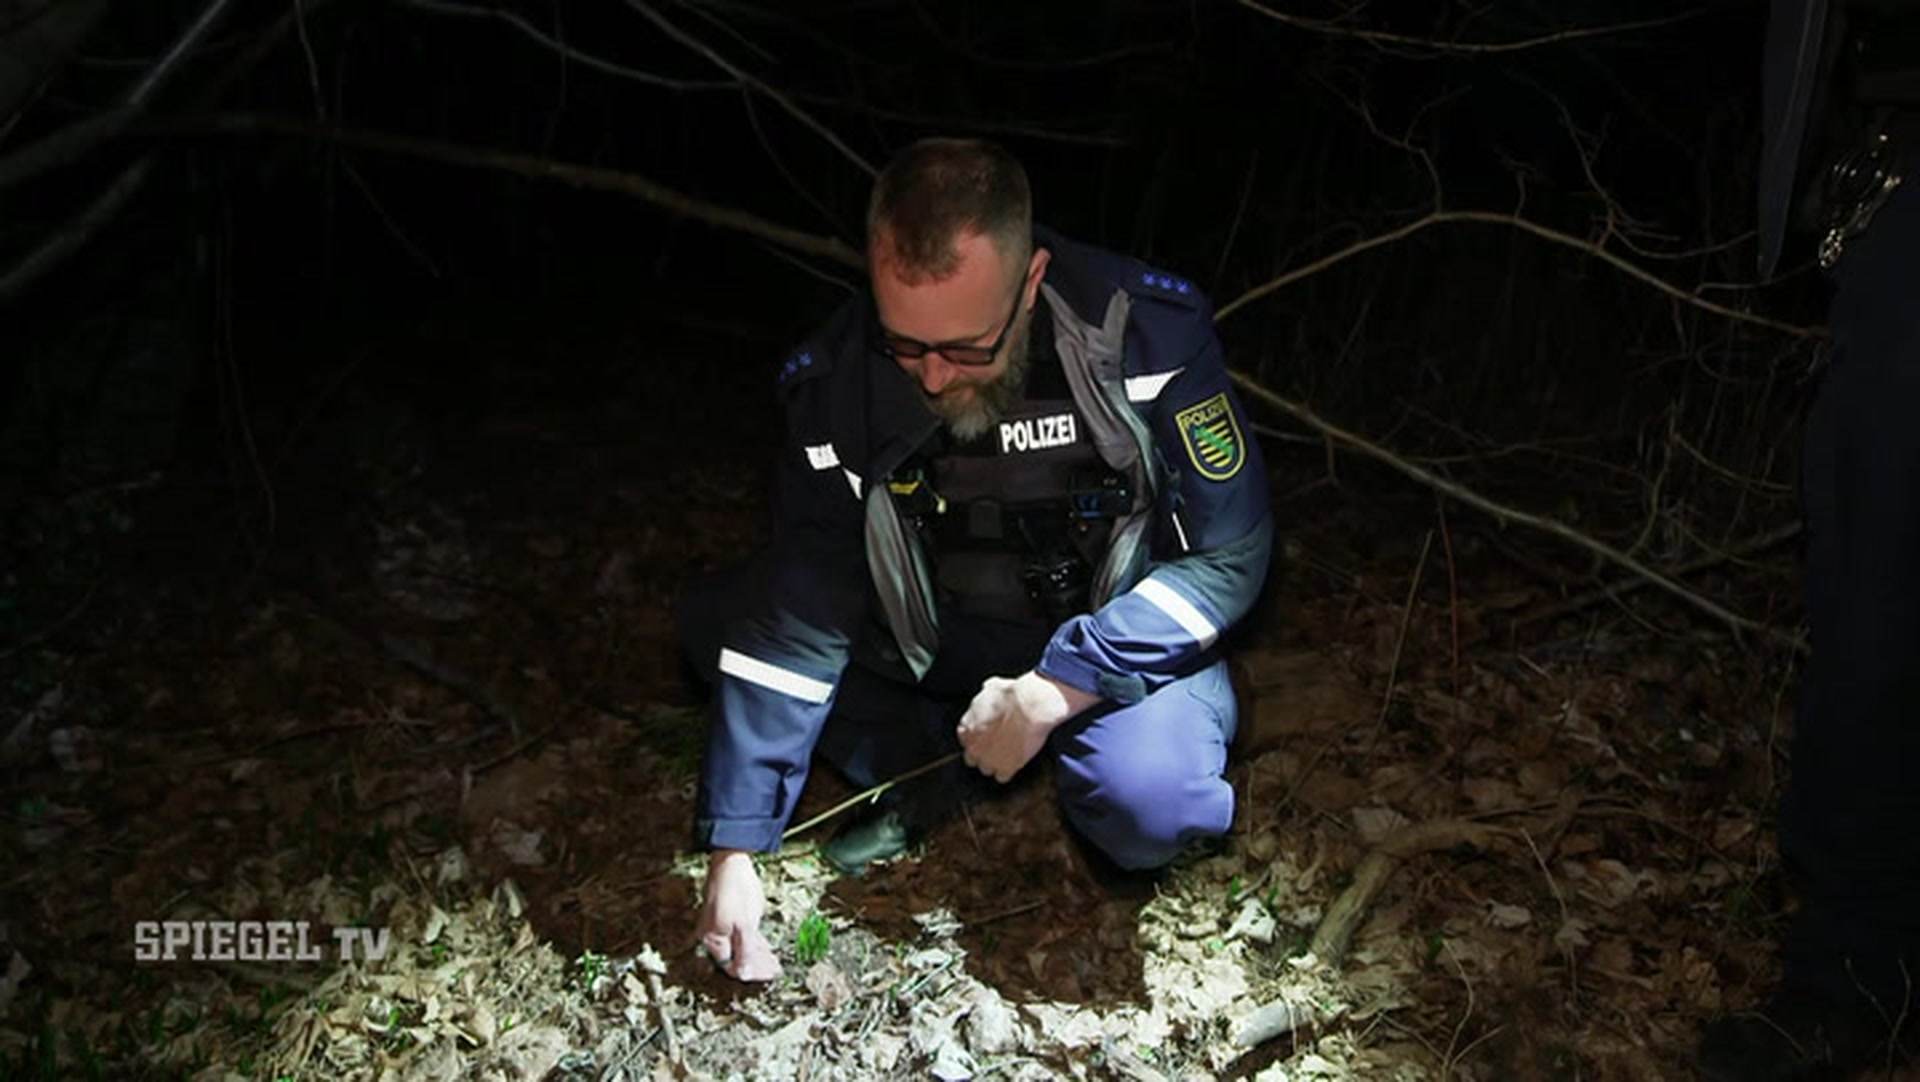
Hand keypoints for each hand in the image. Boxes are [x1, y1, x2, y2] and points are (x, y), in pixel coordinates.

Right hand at [695, 850, 780, 981]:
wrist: (733, 864)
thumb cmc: (734, 891)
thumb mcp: (743, 924)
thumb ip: (746, 950)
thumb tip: (744, 975)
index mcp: (713, 941)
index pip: (732, 967)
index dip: (751, 973)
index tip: (769, 976)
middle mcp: (716, 938)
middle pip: (737, 960)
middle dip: (757, 967)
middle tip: (776, 971)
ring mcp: (725, 929)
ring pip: (742, 950)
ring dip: (759, 958)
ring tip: (775, 965)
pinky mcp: (734, 921)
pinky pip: (744, 939)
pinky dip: (756, 946)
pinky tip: (768, 953)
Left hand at [956, 670, 1099, 781]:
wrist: (1030, 706)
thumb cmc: (1012, 694)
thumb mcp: (991, 687)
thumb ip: (984, 697)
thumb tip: (987, 691)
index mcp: (966, 727)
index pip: (964, 739)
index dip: (977, 737)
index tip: (986, 734)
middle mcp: (973, 746)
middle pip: (972, 758)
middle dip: (982, 752)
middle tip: (996, 745)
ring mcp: (988, 759)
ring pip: (986, 769)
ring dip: (995, 763)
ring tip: (1007, 755)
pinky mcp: (1006, 768)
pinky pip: (1002, 777)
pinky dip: (1008, 771)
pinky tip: (1015, 762)